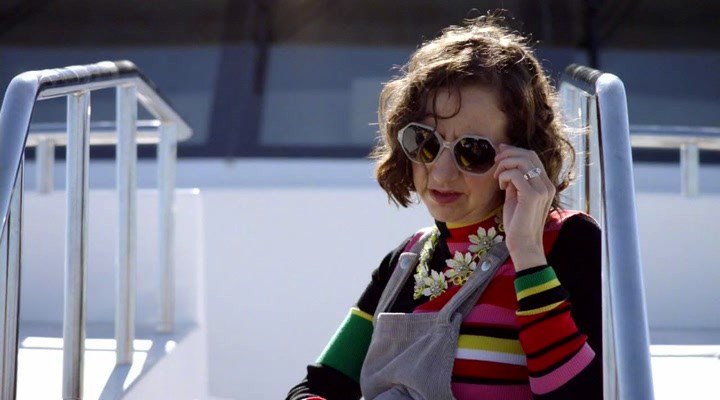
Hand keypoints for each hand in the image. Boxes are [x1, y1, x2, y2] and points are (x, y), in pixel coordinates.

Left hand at [493, 143, 555, 270]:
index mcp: (545, 184)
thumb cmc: (517, 223)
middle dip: (508, 154)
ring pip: (522, 162)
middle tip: (495, 161)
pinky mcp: (533, 196)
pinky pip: (516, 175)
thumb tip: (506, 163)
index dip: (515, 150)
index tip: (500, 151)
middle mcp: (547, 185)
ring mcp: (542, 190)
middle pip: (529, 155)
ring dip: (505, 165)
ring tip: (497, 178)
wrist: (523, 244)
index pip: (532, 157)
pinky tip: (501, 187)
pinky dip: (504, 177)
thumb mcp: (515, 196)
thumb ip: (514, 181)